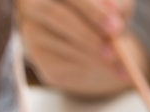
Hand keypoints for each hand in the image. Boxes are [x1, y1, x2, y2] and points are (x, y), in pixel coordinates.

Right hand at [18, 0, 148, 96]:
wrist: (96, 44)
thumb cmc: (104, 18)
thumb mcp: (116, 8)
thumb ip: (115, 6)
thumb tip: (113, 9)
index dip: (93, 11)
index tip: (115, 27)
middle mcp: (36, 5)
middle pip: (58, 17)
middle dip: (88, 36)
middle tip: (113, 53)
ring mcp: (33, 31)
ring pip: (63, 45)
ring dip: (93, 57)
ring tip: (116, 62)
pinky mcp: (38, 56)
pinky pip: (61, 64)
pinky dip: (85, 68)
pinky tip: (99, 66)